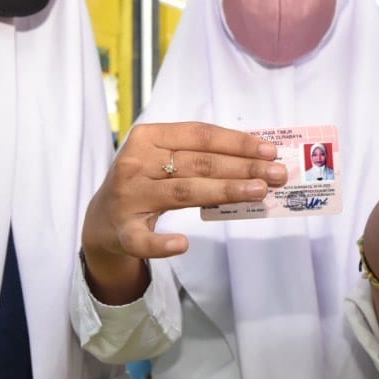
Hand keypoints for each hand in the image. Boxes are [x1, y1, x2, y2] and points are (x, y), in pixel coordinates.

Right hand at [81, 122, 285, 302]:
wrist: (101, 221)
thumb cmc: (144, 183)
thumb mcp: (163, 159)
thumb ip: (200, 155)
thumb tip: (257, 158)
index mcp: (147, 138)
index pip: (199, 135)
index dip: (236, 142)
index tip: (269, 150)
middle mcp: (135, 164)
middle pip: (197, 163)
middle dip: (242, 167)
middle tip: (277, 174)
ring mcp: (128, 198)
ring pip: (183, 193)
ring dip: (224, 191)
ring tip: (258, 192)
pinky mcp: (123, 232)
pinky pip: (144, 240)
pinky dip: (162, 243)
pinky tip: (184, 243)